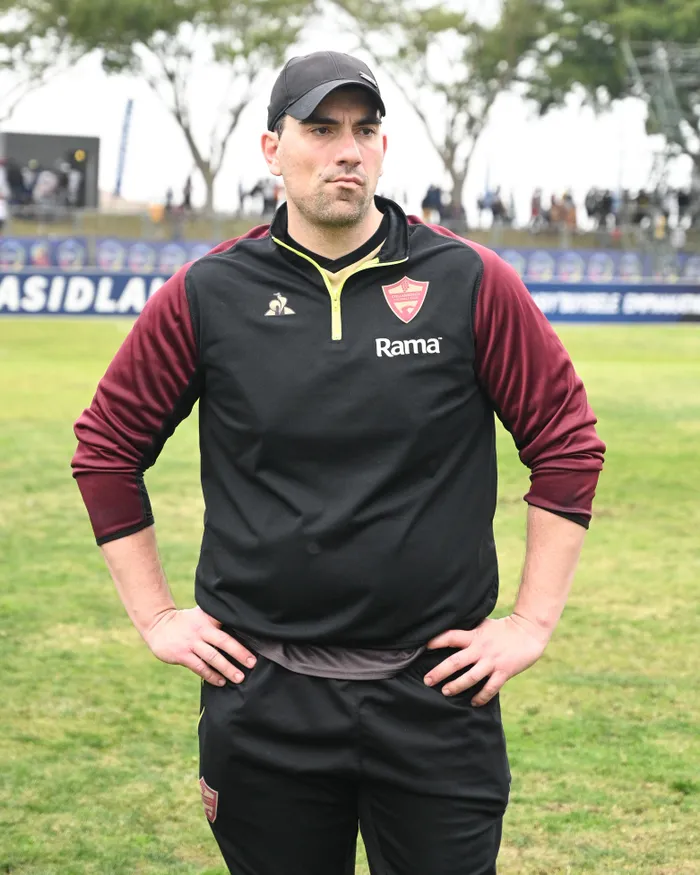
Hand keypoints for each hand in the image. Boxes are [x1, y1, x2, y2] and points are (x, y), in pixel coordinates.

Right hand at [144, 606, 255, 686]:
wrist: (158, 625)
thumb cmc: (186, 622)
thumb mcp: (201, 615)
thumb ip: (216, 619)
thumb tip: (240, 627)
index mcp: (208, 618)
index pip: (227, 622)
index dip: (241, 630)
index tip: (257, 639)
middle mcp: (201, 629)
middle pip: (224, 641)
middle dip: (239, 653)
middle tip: (252, 663)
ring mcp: (191, 643)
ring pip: (213, 657)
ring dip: (227, 668)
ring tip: (239, 678)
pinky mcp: (182, 655)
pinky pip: (199, 667)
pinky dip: (211, 675)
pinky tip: (221, 681)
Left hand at [424, 614, 550, 705]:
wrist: (529, 632)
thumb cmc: (503, 628)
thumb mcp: (483, 625)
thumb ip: (469, 631)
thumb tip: (450, 635)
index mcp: (474, 636)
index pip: (451, 637)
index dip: (437, 641)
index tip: (424, 647)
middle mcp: (480, 649)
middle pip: (456, 662)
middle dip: (440, 672)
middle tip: (427, 681)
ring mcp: (492, 662)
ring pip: (470, 677)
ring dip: (456, 686)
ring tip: (446, 692)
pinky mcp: (504, 672)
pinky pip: (490, 688)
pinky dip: (481, 696)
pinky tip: (473, 702)